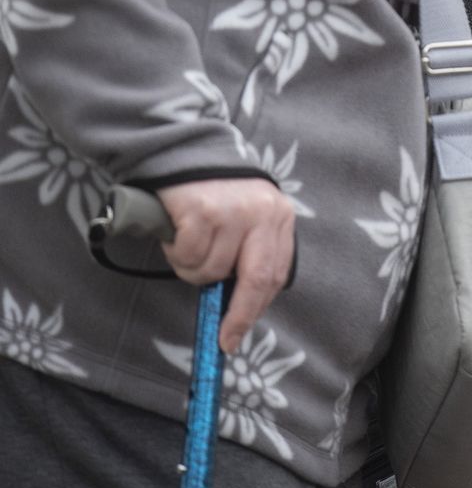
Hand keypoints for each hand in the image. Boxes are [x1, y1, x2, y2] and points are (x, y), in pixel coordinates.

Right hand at [156, 177, 294, 354]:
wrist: (185, 149)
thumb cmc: (216, 191)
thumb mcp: (248, 215)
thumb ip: (250, 251)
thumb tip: (239, 306)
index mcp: (278, 215)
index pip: (275, 274)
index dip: (257, 309)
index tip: (239, 334)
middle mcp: (261, 212)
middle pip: (255, 280)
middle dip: (237, 316)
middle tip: (223, 338)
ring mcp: (232, 211)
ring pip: (211, 271)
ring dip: (193, 269)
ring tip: (190, 242)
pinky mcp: (202, 209)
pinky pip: (187, 256)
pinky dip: (177, 253)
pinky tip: (178, 230)